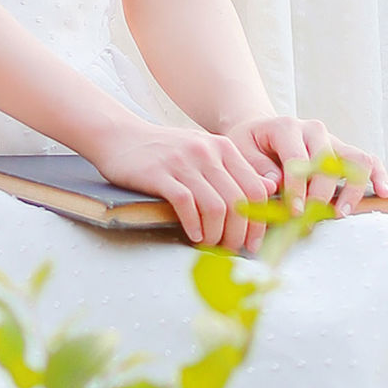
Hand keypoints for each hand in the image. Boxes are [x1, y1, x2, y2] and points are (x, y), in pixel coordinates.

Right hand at [91, 113, 282, 249]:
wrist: (120, 136)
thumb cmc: (165, 151)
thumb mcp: (204, 152)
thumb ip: (233, 170)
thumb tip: (267, 191)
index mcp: (223, 147)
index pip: (255, 189)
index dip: (258, 222)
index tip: (252, 243)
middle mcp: (208, 152)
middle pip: (239, 202)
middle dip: (238, 234)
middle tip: (230, 250)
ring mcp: (183, 162)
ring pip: (216, 207)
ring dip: (216, 235)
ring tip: (210, 245)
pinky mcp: (160, 173)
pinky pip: (186, 204)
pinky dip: (193, 226)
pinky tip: (193, 236)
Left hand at [245, 116, 385, 220]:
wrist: (259, 132)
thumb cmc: (249, 144)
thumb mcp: (240, 151)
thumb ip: (256, 168)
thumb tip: (275, 184)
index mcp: (286, 127)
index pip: (298, 160)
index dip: (298, 188)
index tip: (294, 212)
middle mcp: (313, 130)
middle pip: (328, 162)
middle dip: (321, 195)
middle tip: (311, 220)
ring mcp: (332, 140)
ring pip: (354, 160)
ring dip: (351, 189)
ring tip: (340, 213)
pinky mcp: (343, 151)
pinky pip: (368, 160)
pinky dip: (378, 175)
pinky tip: (382, 192)